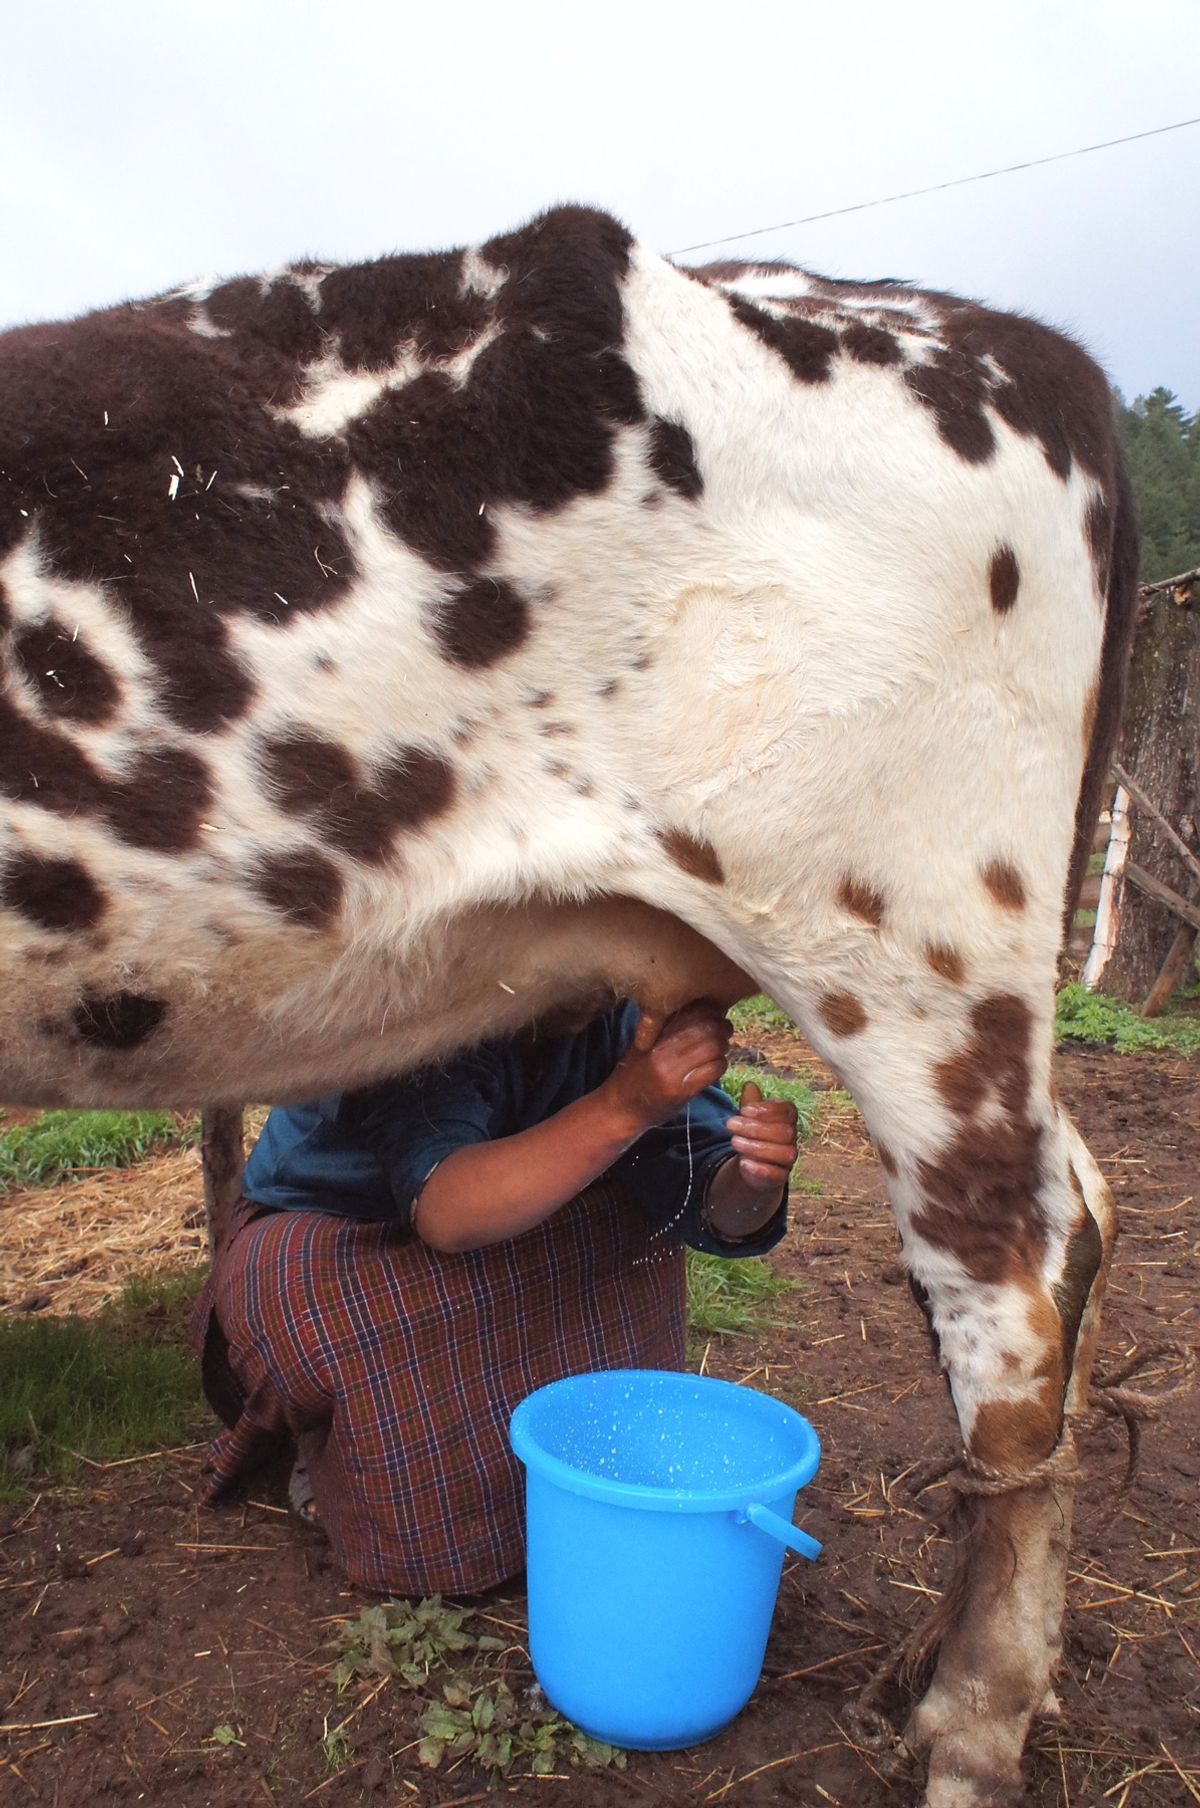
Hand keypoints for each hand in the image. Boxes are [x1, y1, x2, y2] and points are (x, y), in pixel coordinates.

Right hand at [603, 1002, 732, 1134]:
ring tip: (718, 1050)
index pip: (692, 1011)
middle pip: (708, 1027)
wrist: (619, 1108)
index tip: (712, 1015)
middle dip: (722, 1027)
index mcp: (652, 1034)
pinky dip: (720, 1065)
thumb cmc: (631, 1073)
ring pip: (715, 1047)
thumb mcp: (642, 1042)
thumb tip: (699, 1005)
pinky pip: (714, 1070)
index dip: (709, 1009)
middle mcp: (662, 1051)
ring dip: (723, 1047)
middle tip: (722, 1031)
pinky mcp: (682, 1091)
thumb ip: (665, 1025)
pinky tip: (713, 1067)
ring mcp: (672, 1072)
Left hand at [723, 1080, 797, 1194]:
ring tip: (734, 1142)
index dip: (768, 1109)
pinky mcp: (780, 1178)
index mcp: (787, 1120)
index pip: (788, 1111)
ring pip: (785, 1153)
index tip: (744, 1109)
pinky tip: (744, 1163)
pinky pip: (778, 1175)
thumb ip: (750, 1104)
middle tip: (730, 1124)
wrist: (751, 1168)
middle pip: (785, 1132)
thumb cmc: (752, 1137)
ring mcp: (788, 1160)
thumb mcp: (748, 1120)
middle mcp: (792, 1139)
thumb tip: (749, 1085)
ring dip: (757, 1147)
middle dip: (756, 1128)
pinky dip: (761, 1169)